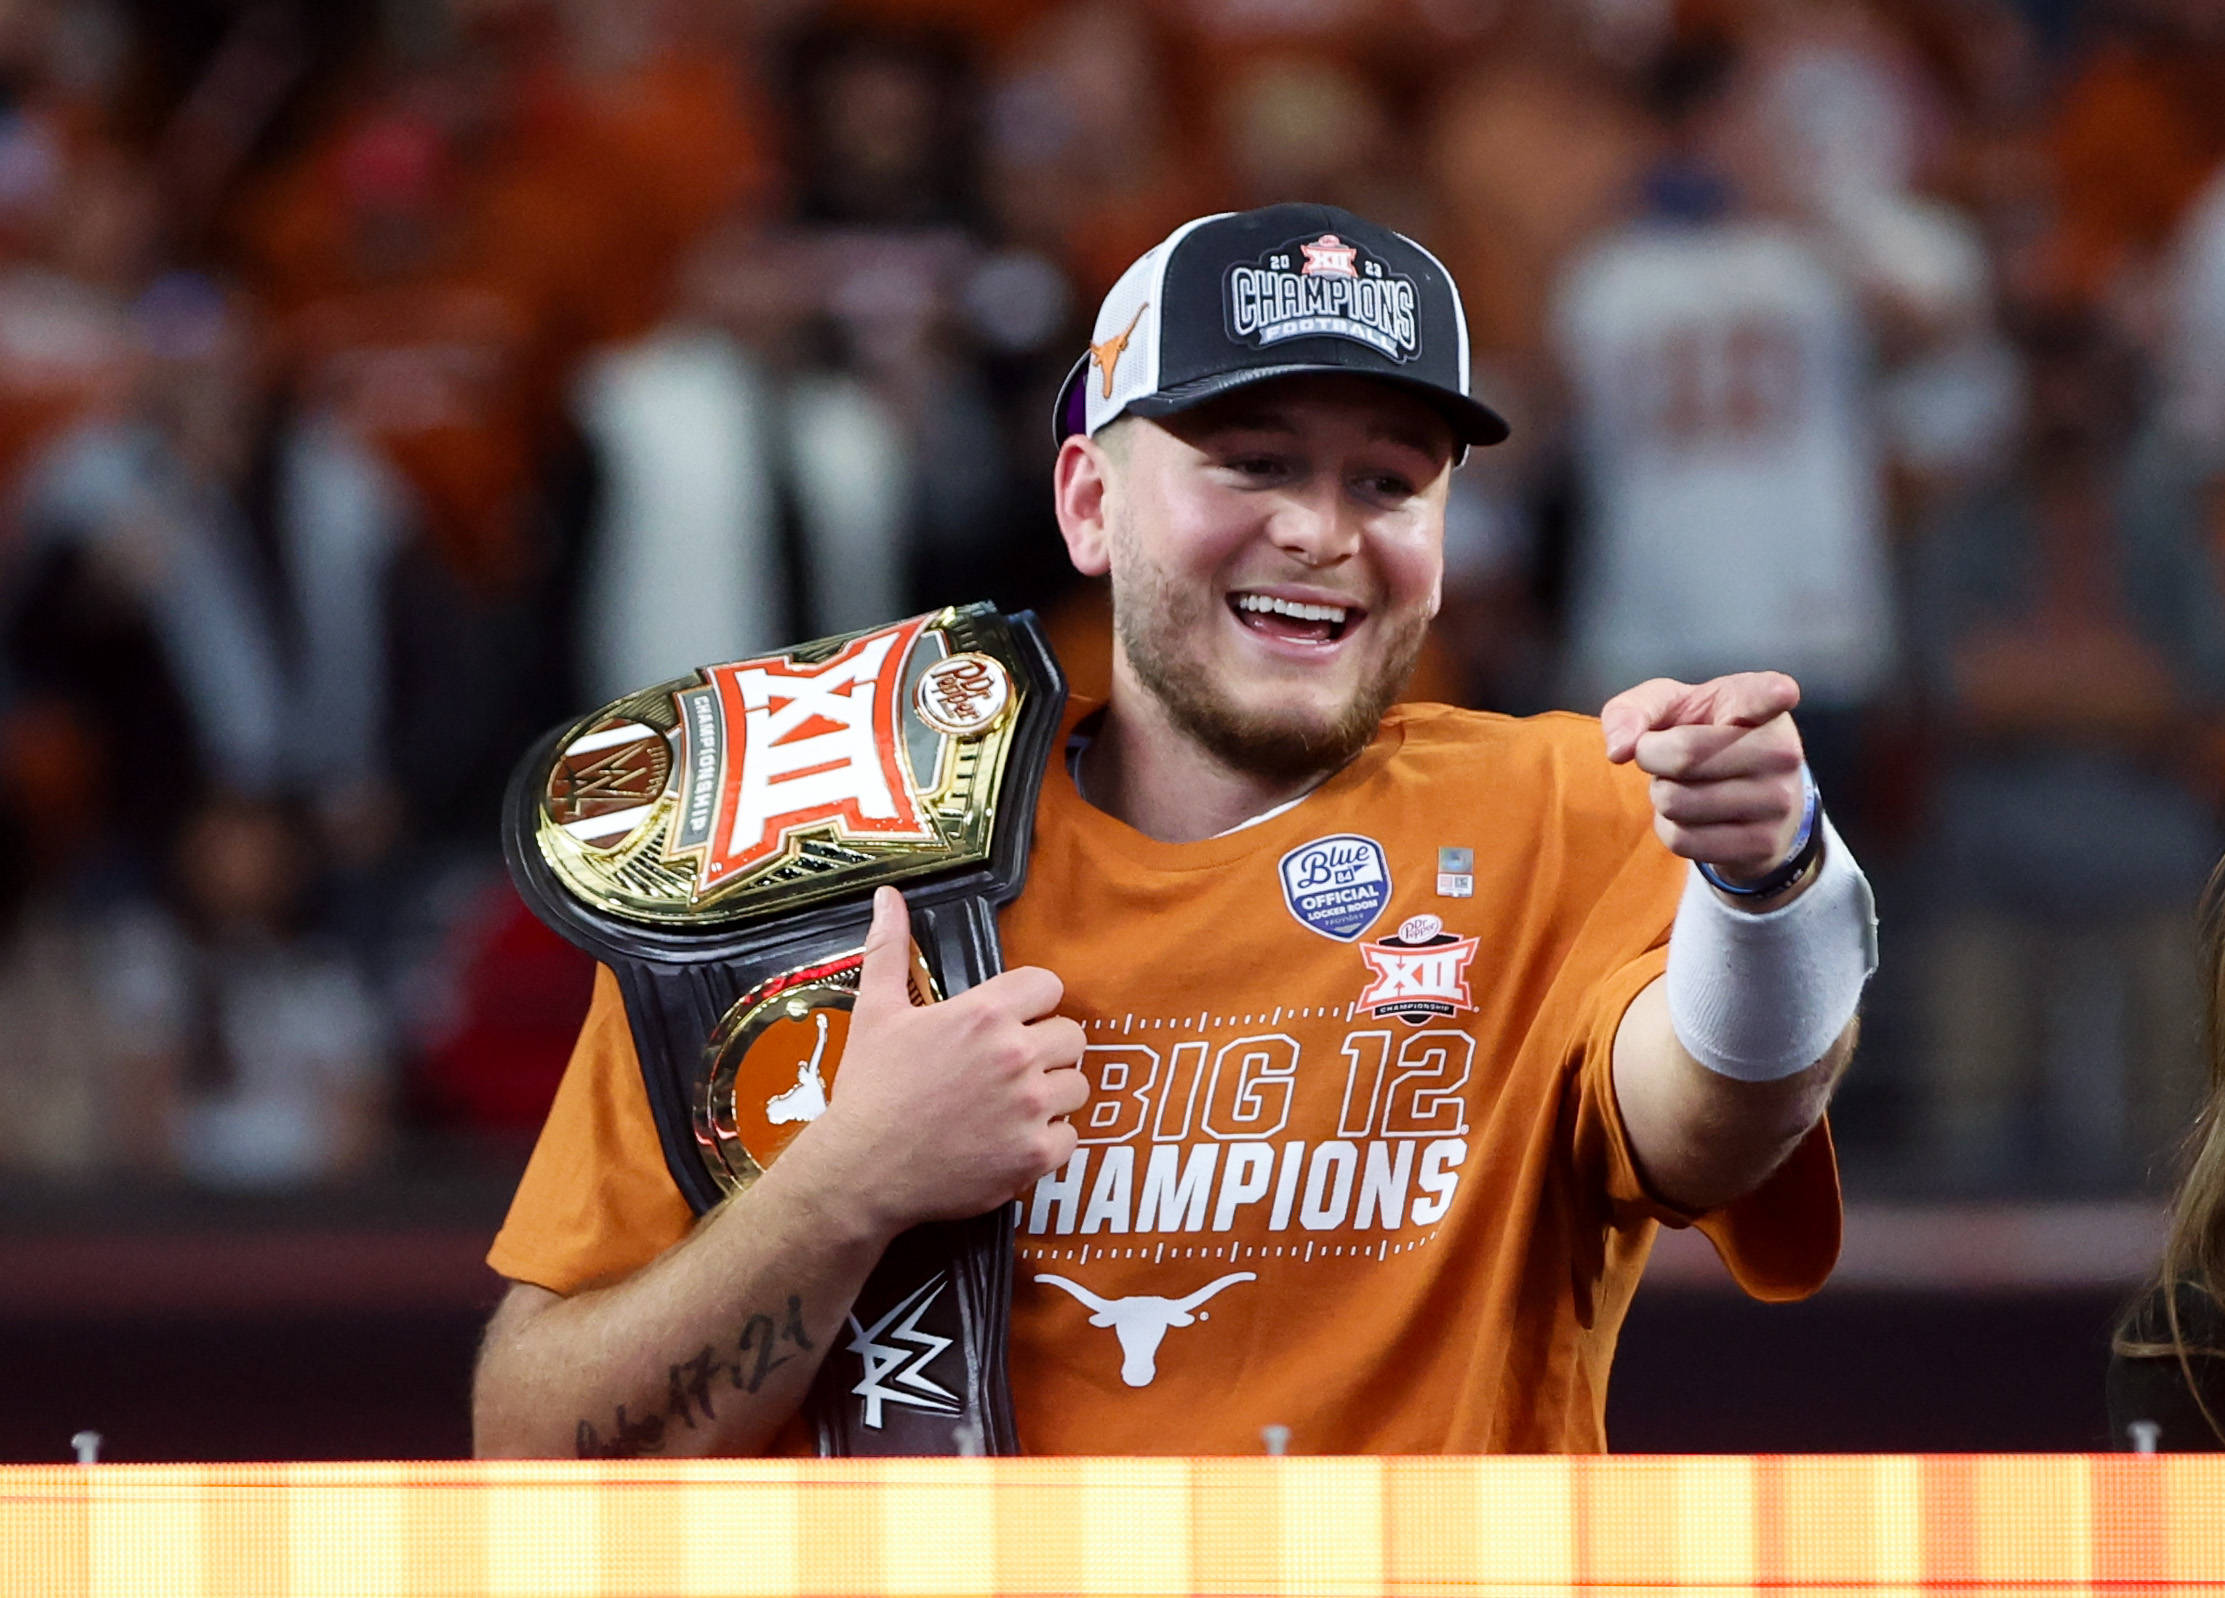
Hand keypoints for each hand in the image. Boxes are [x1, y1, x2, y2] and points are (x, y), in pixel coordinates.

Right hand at [804, 886, 1087, 1233]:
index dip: (1031, 1004)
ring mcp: (1030, 1107)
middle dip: (1046, 1049)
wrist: (860, 1172)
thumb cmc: (869, 1090)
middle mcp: (1016, 1055)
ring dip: (1052, 1095)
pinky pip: (1070, 1138)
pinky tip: (1010, 1141)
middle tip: (1008, 1070)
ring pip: (1077, 1087)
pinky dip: (1047, 1142)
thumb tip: (888, 896)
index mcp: (984, 1014)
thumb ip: (890, 948)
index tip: (1011, 1023)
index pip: (1048, 986)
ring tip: (1011, 1106)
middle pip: (1072, 1036)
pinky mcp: (1035, 1155)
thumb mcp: (876, 1011)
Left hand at [1601, 672, 1807, 885]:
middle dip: (1654, 759)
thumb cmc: (1702, 735)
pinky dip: (1669, 828)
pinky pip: (1682, 840)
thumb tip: (1620, 749)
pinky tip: (1695, 815)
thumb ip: (1633, 710)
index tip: (1783, 692)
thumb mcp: (1669, 707)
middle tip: (1671, 758)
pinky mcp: (1764, 845)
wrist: (1750, 796)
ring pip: (1676, 803)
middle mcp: (1780, 750)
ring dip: (1662, 796)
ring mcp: (1778, 801)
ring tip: (1688, 785)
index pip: (1767, 696)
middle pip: (1684, 756)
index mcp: (1758, 703)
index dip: (1773, 693)